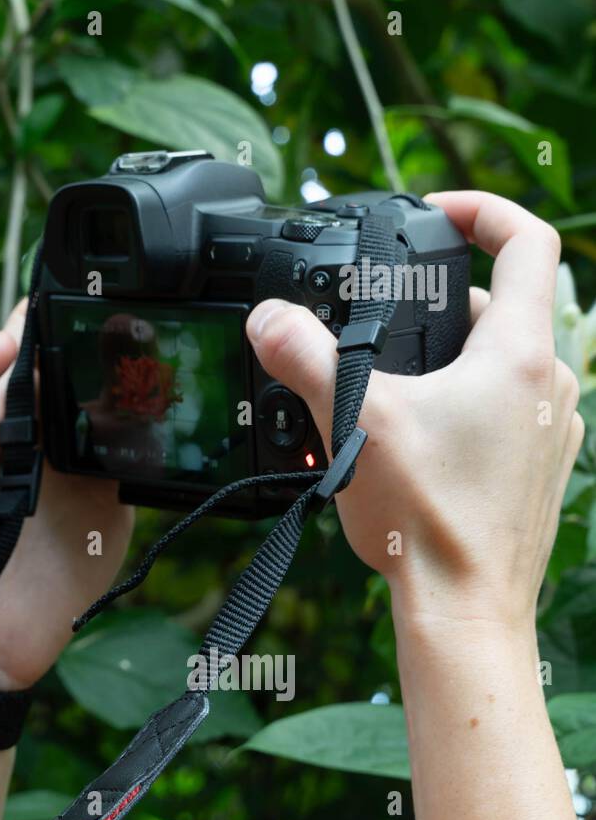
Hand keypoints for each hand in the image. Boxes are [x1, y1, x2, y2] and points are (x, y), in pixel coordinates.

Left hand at [0, 300, 133, 689]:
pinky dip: (159, 433)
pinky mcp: (119, 494)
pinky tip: (157, 418)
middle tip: (125, 321)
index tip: (76, 287)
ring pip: (130, 397)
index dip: (55, 308)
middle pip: (91, 358)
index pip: (35, 335)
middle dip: (109, 337)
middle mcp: (46, 421)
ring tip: (146, 364)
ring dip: (141, 379)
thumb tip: (1, 341)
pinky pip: (149, 452)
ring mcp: (87, 457)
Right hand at [245, 191, 582, 629]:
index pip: (528, 241)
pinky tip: (411, 435)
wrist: (466, 609)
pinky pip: (503, 407)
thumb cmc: (427, 521)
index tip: (436, 213)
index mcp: (518, 355)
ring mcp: (551, 429)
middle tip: (378, 318)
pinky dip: (461, 401)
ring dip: (445, 356)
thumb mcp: (353, 421)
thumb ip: (305, 356)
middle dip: (436, 302)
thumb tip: (268, 318)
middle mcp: (549, 384)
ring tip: (383, 386)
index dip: (482, 210)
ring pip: (500, 359)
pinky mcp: (539, 466)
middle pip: (502, 305)